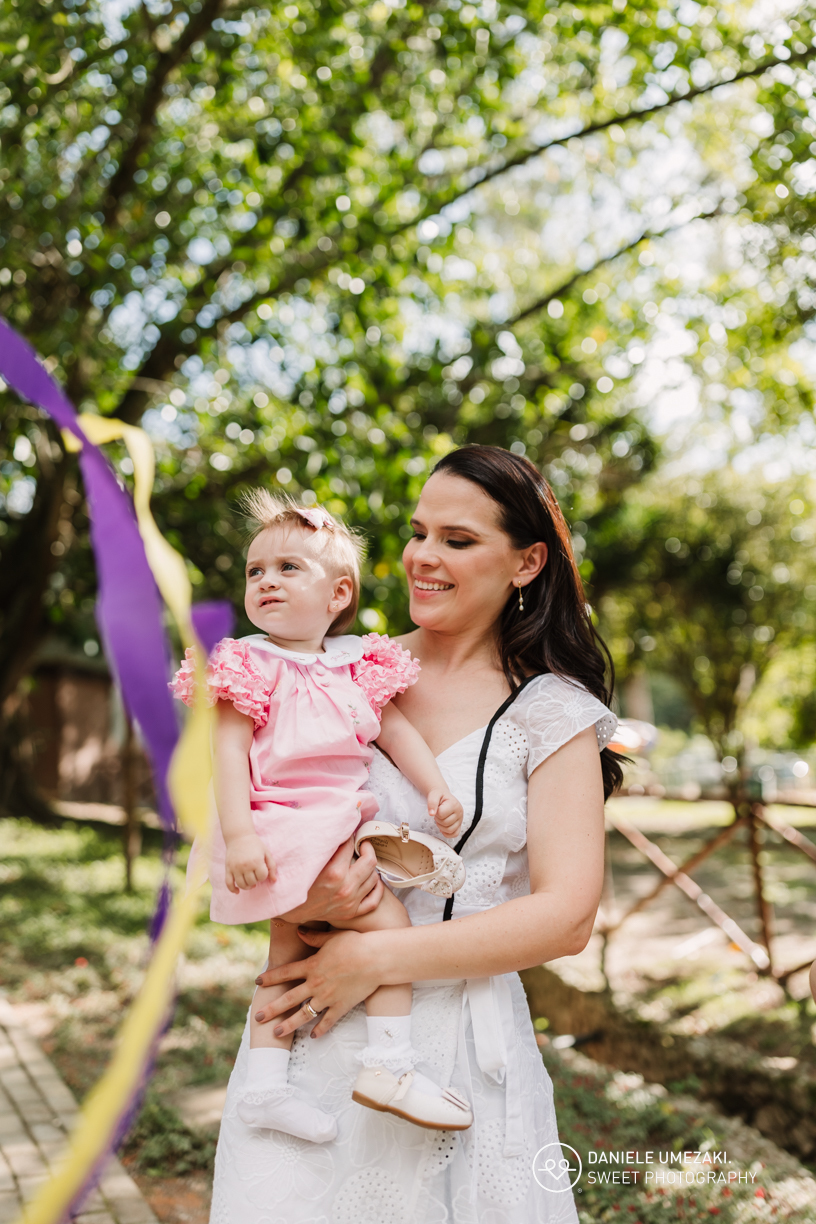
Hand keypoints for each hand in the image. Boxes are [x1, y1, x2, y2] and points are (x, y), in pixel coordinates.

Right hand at [225, 834, 275, 892]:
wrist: (239, 836)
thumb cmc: (255, 845)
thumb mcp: (266, 853)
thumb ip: (272, 866)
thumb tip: (274, 880)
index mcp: (256, 861)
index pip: (262, 877)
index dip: (263, 876)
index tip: (262, 871)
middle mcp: (245, 866)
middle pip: (252, 882)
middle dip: (255, 881)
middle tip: (255, 875)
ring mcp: (235, 868)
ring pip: (242, 885)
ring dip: (247, 886)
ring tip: (250, 883)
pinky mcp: (228, 869)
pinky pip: (228, 883)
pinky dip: (233, 889)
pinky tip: (237, 891)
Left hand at [253, 928, 381, 1037]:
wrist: (375, 959)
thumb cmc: (355, 944)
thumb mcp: (332, 937)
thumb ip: (313, 937)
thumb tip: (299, 931)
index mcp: (312, 966)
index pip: (286, 973)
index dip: (270, 977)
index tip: (257, 982)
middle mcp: (316, 984)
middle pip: (289, 998)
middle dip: (272, 1008)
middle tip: (258, 1017)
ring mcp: (328, 997)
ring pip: (304, 1014)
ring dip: (288, 1024)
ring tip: (276, 1032)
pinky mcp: (341, 1006)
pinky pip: (327, 1022)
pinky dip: (319, 1030)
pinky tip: (312, 1037)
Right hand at [278, 837, 382, 923]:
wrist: (289, 908)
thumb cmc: (296, 881)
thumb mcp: (308, 860)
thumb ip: (324, 846)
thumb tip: (338, 830)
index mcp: (334, 872)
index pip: (351, 846)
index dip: (350, 836)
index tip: (348, 834)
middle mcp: (345, 888)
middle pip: (370, 860)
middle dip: (366, 848)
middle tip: (361, 844)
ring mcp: (349, 902)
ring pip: (374, 878)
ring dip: (370, 867)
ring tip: (363, 861)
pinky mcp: (350, 912)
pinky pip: (373, 901)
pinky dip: (377, 889)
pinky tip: (372, 881)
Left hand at [428, 789, 463, 837]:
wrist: (442, 795)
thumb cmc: (439, 795)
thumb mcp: (434, 795)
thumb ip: (432, 803)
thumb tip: (431, 814)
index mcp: (454, 804)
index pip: (441, 814)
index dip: (436, 813)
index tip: (437, 808)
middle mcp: (459, 812)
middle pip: (445, 823)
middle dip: (438, 819)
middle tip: (438, 813)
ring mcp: (460, 819)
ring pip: (450, 830)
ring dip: (441, 826)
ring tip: (441, 818)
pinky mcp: (459, 825)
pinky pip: (455, 834)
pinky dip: (447, 833)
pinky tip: (443, 827)